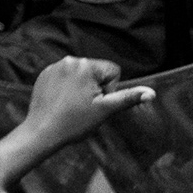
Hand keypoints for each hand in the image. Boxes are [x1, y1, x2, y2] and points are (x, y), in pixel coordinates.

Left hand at [1, 57, 155, 185]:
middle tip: (84, 106)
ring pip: (81, 74)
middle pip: (96, 71)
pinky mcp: (45, 74)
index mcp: (86, 66)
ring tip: (72, 105)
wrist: (41, 132)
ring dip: (81, 87)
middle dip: (95, 87)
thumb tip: (152, 93)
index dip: (109, 90)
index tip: (96, 103)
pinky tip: (61, 102)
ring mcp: (55, 66)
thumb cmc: (74, 122)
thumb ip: (128, 98)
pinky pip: (65, 76)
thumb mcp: (105, 110)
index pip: (112, 71)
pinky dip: (66, 87)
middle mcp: (70, 60)